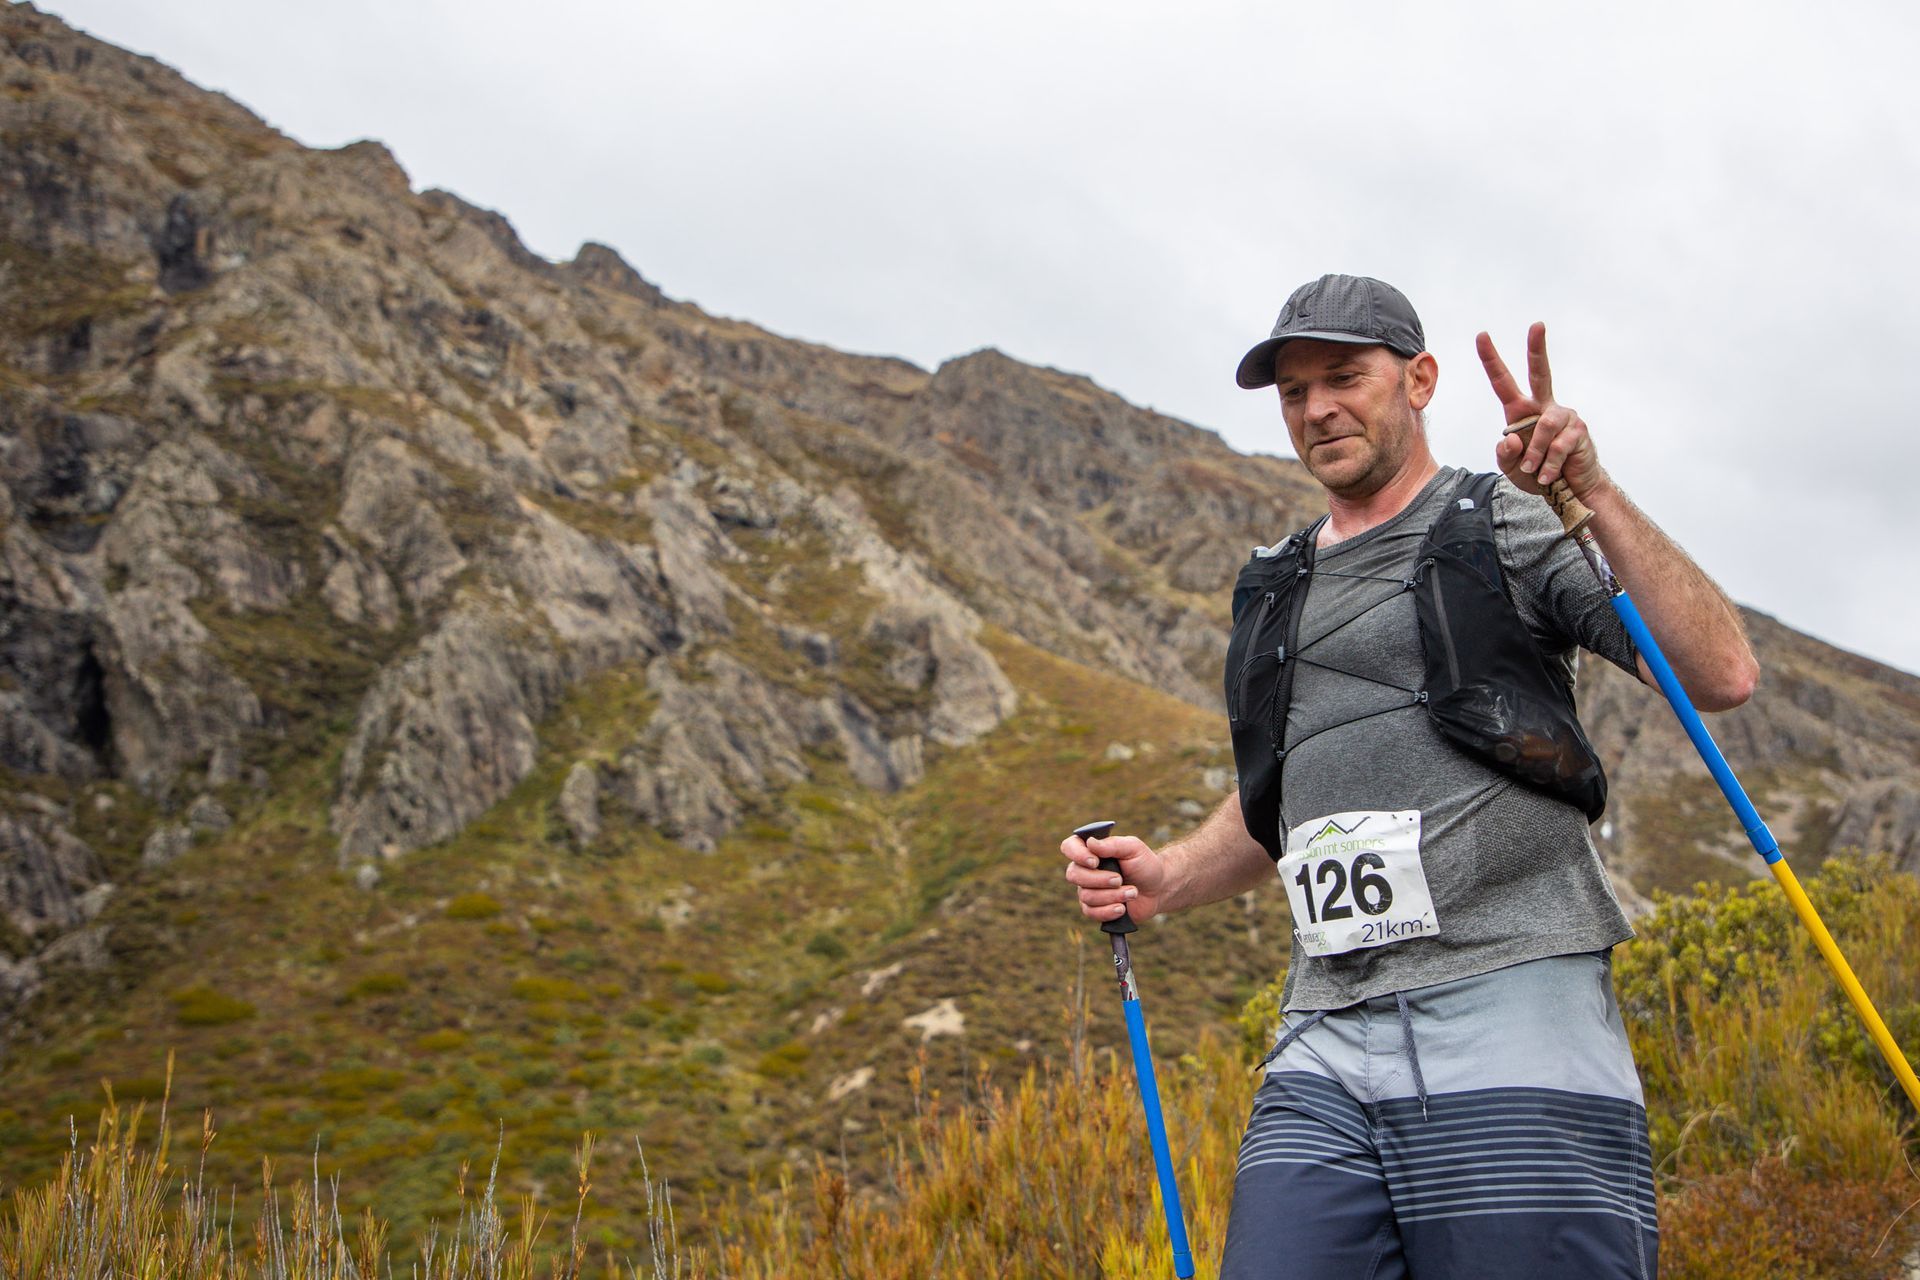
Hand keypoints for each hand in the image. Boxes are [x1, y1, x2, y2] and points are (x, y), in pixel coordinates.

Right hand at [1061, 830, 1167, 925]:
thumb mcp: (1133, 848)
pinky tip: (1122, 908)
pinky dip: (1108, 911)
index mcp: (1091, 851)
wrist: (1158, 888)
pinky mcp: (1095, 909)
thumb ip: (1113, 844)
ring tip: (1132, 892)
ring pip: (1086, 896)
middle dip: (1099, 879)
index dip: (1077, 854)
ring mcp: (1088, 890)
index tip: (1095, 862)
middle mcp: (1085, 870)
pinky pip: (1091, 913)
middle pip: (1074, 874)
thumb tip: (1090, 842)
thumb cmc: (1144, 864)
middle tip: (1120, 879)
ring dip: (1111, 895)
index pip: (1069, 847)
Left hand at [1476, 322, 1608, 502]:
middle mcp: (1544, 407)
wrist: (1570, 491)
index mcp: (1522, 412)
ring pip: (1543, 426)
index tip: (1482, 335)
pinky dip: (1548, 465)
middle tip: (1537, 324)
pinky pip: (1557, 446)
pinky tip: (1549, 476)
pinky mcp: (1578, 430)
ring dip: (1535, 454)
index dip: (1491, 360)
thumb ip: (1503, 456)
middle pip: (1540, 373)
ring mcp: (1564, 416)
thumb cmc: (1538, 475)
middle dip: (1537, 348)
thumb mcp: (1511, 469)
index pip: (1503, 382)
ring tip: (1535, 471)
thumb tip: (1509, 438)